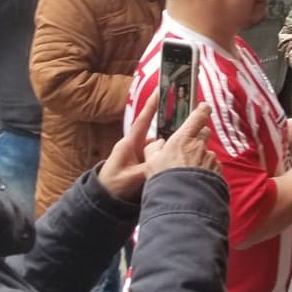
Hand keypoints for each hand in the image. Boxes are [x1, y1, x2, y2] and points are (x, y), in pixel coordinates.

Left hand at [98, 94, 216, 201]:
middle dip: (171, 127)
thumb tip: (164, 157)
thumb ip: (147, 167)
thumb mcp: (131, 177)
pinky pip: (158, 156)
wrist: (103, 201)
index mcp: (130, 144)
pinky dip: (167, 156)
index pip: (143, 120)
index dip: (151, 105)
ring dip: (171, 146)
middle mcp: (136, 146)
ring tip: (188, 144)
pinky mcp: (143, 164)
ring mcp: (139, 155)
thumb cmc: (113, 186)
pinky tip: (178, 159)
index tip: (160, 89)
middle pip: (157, 132)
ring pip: (159, 146)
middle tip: (187, 120)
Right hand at [144, 102, 218, 178]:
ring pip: (207, 152)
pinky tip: (197, 179)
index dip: (202, 110)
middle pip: (204, 133)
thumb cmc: (164, 181)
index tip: (204, 107)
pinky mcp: (217, 171)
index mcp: (182, 139)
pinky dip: (207, 170)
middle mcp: (199, 146)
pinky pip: (213, 166)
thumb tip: (157, 144)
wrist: (182, 201)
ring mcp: (209, 159)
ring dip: (201, 157)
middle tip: (188, 146)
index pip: (198, 117)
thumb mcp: (151, 163)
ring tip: (189, 171)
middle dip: (198, 136)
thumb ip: (153, 149)